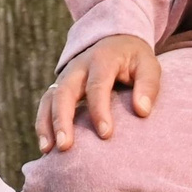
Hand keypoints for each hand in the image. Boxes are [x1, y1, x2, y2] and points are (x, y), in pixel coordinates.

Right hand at [36, 34, 160, 151]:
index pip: (97, 85)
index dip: (100, 110)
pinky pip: (45, 105)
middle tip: (65, 146)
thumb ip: (148, 86)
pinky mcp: (59, 87)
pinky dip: (43, 125)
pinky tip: (46, 148)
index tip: (105, 134)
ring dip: (47, 124)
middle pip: (64, 92)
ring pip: (49, 99)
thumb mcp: (148, 65)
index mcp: (102, 60)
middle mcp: (78, 67)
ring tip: (48, 150)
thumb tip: (142, 111)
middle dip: (62, 119)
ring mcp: (65, 77)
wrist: (115, 41)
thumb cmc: (134, 59)